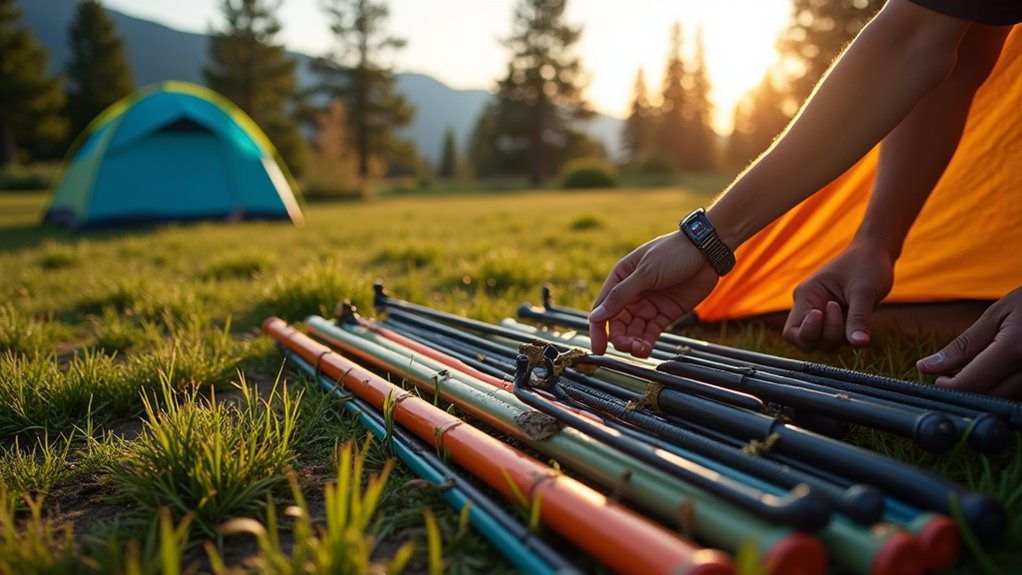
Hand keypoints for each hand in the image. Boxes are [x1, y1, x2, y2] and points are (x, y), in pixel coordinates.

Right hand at [588, 232, 717, 357]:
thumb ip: (620, 295)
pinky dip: (647, 342)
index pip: (602, 308)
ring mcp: (648, 304)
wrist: (707, 251)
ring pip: (634, 331)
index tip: (599, 348)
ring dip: (634, 343)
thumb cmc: (674, 252)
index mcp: (621, 278)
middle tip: (628, 347)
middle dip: (620, 338)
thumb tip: (596, 316)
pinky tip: (646, 349)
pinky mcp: (664, 313)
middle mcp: (632, 294)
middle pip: (618, 323)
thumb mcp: (645, 272)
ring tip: (640, 350)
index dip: (598, 330)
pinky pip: (651, 332)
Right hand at [783, 244, 893, 350]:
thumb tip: (859, 344)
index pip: (792, 331)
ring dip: (840, 336)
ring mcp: (823, 316)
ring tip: (856, 310)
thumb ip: (859, 318)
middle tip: (846, 314)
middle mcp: (810, 308)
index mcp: (806, 296)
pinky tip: (860, 314)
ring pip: (823, 343)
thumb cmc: (867, 265)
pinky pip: (838, 339)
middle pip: (805, 341)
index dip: (807, 332)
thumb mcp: (864, 291)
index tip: (823, 314)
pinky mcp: (837, 321)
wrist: (876, 254)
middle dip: (826, 337)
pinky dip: (850, 334)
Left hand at [917, 286, 1021, 398]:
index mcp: (1015, 348)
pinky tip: (998, 374)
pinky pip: (1020, 397)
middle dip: (964, 390)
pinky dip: (1005, 390)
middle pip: (988, 397)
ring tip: (976, 370)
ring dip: (985, 392)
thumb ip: (963, 345)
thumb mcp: (998, 315)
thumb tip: (926, 366)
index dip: (948, 386)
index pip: (971, 383)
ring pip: (1005, 402)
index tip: (938, 377)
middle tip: (952, 375)